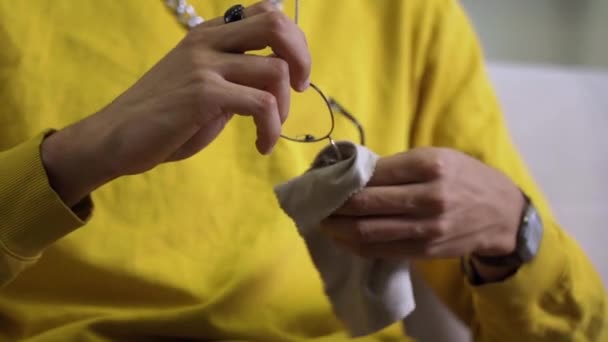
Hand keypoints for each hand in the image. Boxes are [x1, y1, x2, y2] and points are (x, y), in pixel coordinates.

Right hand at [42, 1, 310, 205]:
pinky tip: (261, 145)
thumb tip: (277, 75)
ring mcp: (204, 65)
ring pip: (275, 70)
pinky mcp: (203, 94)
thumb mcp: (201, 83)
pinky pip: (262, 105)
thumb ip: (233, 72)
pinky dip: (270, 129)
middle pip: (275, 25)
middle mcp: (208, 41)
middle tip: (298, 88)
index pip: (266, 13)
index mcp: (209, 34)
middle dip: (301, 58)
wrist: (116, 138)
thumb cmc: (163, 115)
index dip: (293, 40)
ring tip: (269, 129)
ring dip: (284, 108)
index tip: (293, 73)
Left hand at [322, 147, 524, 262]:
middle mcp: (428, 197)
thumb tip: (353, 173)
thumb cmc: (464, 178)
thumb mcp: (437, 157)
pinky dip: (355, 245)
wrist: (502, 213)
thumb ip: (397, 166)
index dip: (342, 178)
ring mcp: (427, 228)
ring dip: (338, 228)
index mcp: (429, 166)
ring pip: (368, 231)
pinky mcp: (425, 251)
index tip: (324, 178)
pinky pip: (380, 250)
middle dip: (333, 204)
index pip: (372, 174)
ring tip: (323, 221)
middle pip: (365, 204)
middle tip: (316, 202)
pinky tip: (343, 238)